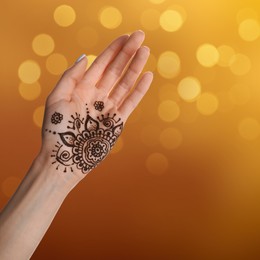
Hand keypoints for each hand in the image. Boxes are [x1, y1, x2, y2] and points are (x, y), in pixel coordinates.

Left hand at [40, 30, 152, 181]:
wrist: (64, 158)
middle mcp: (97, 96)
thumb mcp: (56, 99)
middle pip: (115, 70)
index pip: (101, 64)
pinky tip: (147, 76)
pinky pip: (130, 102)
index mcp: (82, 88)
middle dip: (127, 53)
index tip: (126, 36)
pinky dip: (139, 90)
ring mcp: (108, 108)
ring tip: (145, 51)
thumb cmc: (56, 131)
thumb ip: (71, 77)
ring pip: (125, 83)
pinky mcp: (117, 122)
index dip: (113, 50)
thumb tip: (85, 57)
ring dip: (135, 67)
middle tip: (140, 36)